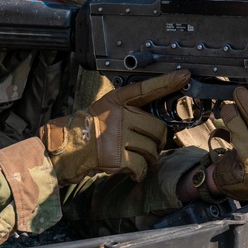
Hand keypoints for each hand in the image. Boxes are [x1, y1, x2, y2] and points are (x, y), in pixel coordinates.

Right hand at [39, 70, 190, 184]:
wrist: (62, 150)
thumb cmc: (86, 133)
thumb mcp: (105, 113)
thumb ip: (128, 112)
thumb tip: (158, 127)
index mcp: (116, 102)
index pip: (146, 89)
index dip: (167, 82)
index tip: (184, 75)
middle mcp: (118, 115)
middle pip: (157, 127)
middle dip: (159, 142)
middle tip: (151, 148)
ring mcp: (117, 135)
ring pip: (152, 148)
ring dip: (150, 159)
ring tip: (140, 161)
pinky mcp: (116, 156)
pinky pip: (142, 166)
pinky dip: (140, 172)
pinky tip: (133, 172)